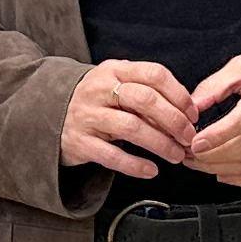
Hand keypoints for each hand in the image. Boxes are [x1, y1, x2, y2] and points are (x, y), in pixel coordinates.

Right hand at [63, 60, 200, 180]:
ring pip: (131, 127)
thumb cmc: (96, 100)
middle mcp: (100, 90)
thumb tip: (184, 113)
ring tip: (176, 155)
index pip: (154, 74)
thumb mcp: (116, 85)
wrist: (47, 114)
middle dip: (174, 120)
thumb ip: (146, 94)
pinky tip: (151, 170)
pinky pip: (111, 155)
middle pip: (145, 100)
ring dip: (160, 143)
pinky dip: (135, 165)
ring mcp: (88, 116)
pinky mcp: (80, 142)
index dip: (178, 94)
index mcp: (114, 71)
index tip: (192, 113)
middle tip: (188, 137)